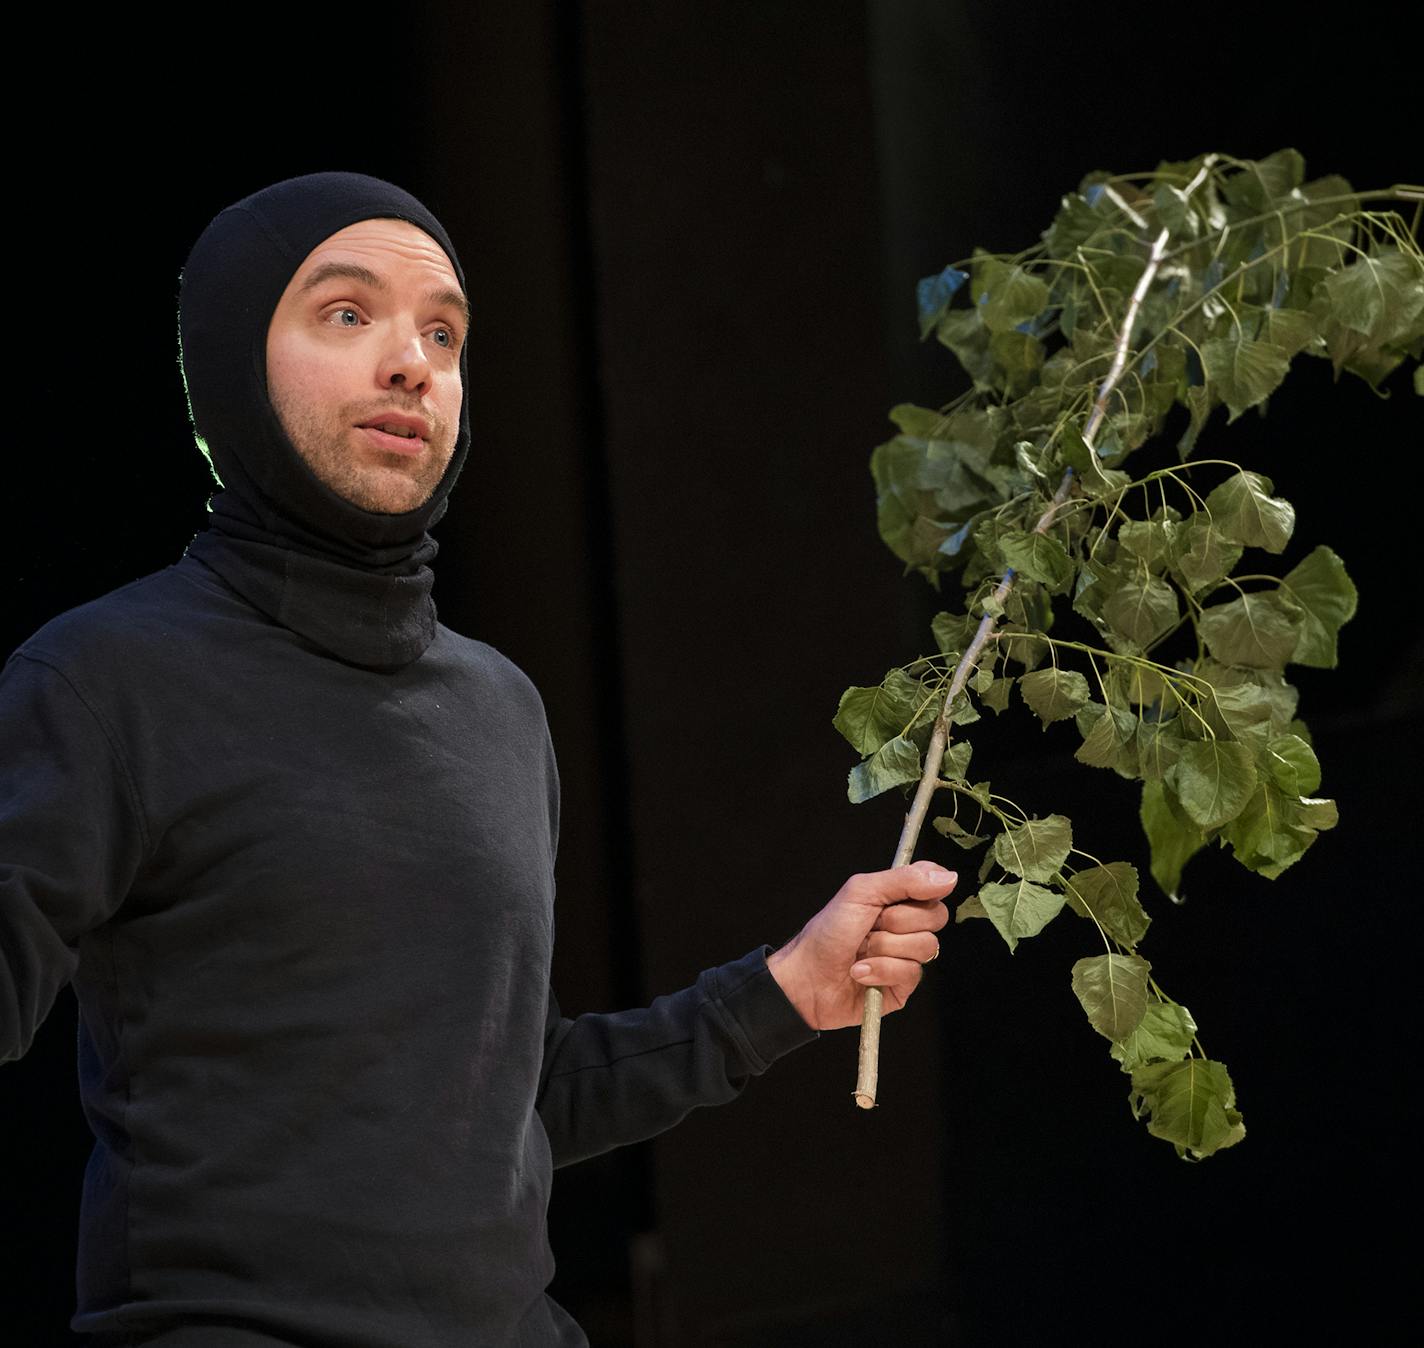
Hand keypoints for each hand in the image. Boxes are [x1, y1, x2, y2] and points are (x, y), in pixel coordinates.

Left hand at [765, 861, 954, 1030]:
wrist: (806, 977)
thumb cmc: (827, 932)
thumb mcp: (861, 893)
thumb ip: (904, 880)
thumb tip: (949, 877)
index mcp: (896, 899)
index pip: (934, 885)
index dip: (927, 889)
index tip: (902, 895)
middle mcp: (905, 926)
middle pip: (936, 917)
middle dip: (898, 921)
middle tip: (870, 925)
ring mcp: (906, 956)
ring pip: (926, 947)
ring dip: (886, 948)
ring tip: (860, 952)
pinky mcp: (902, 986)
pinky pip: (912, 973)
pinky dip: (882, 970)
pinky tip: (860, 972)